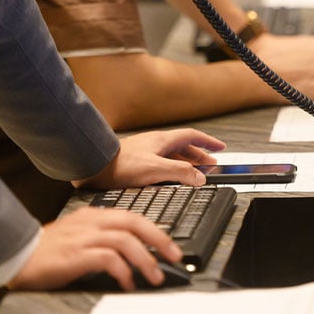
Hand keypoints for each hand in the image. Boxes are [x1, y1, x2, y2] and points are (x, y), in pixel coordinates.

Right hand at [7, 207, 181, 290]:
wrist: (15, 255)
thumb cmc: (46, 250)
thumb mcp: (78, 236)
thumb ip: (102, 238)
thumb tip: (134, 253)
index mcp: (93, 216)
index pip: (133, 217)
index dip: (156, 231)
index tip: (171, 247)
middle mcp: (91, 222)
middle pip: (135, 223)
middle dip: (160, 240)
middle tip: (175, 258)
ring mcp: (83, 237)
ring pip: (125, 241)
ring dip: (145, 259)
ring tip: (155, 276)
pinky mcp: (75, 254)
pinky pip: (108, 259)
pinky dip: (123, 271)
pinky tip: (128, 284)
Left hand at [73, 129, 225, 189]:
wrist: (93, 167)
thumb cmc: (121, 166)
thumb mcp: (156, 169)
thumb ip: (180, 172)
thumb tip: (201, 177)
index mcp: (162, 140)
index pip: (192, 136)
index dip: (208, 142)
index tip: (220, 148)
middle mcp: (154, 143)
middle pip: (183, 146)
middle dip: (199, 155)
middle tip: (210, 164)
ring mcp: (145, 151)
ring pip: (172, 154)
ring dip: (186, 162)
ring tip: (194, 173)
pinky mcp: (135, 162)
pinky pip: (161, 162)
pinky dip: (171, 168)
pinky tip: (168, 178)